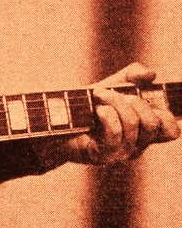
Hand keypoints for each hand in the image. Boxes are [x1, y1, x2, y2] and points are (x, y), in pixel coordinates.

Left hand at [58, 63, 179, 165]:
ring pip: (133, 122)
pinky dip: (106, 114)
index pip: (171, 131)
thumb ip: (132, 76)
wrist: (56, 118)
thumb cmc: (86, 104)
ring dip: (114, 100)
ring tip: (98, 95)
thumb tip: (152, 73)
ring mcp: (121, 152)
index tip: (146, 97)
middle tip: (112, 93)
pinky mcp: (103, 154)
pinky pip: (115, 132)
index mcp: (143, 131)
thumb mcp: (111, 85)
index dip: (166, 114)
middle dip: (133, 100)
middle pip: (153, 123)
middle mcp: (136, 144)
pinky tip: (96, 110)